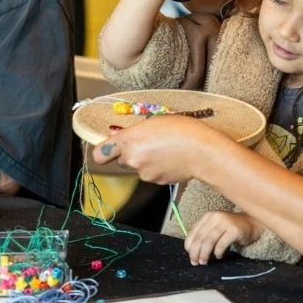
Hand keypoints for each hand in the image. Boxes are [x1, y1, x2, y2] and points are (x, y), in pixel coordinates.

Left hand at [93, 113, 211, 184]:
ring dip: (144, 160)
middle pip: (121, 159)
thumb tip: (122, 136)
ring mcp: (144, 173)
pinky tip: (169, 158)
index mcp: (128, 140)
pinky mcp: (156, 182)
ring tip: (163, 148)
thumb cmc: (182, 130)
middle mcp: (132, 159)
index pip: (100, 154)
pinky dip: (156, 167)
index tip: (107, 148)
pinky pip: (150, 173)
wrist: (202, 151)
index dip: (103, 151)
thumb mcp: (154, 120)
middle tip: (146, 142)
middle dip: (129, 153)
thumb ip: (134, 131)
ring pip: (137, 167)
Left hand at [184, 210, 263, 264]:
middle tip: (195, 262)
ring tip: (204, 262)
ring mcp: (225, 222)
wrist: (250, 223)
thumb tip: (191, 251)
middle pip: (200, 237)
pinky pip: (222, 244)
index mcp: (207, 216)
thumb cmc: (229, 229)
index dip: (189, 245)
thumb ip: (204, 235)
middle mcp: (215, 217)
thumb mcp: (215, 228)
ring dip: (205, 254)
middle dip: (196, 252)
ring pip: (209, 241)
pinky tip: (218, 256)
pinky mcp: (234, 230)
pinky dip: (218, 252)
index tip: (189, 256)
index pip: (193, 231)